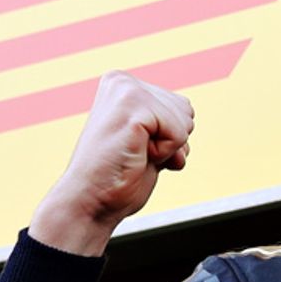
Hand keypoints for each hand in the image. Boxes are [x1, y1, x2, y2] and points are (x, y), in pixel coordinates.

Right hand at [29, 71, 194, 255]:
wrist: (91, 201)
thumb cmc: (119, 176)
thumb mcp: (148, 140)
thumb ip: (166, 121)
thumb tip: (189, 109)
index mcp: (124, 85)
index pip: (183, 108)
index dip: (170, 138)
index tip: (137, 147)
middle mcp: (123, 81)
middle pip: (187, 111)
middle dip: (171, 142)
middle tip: (135, 153)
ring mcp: (126, 90)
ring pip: (185, 121)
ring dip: (167, 148)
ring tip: (134, 154)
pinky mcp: (132, 105)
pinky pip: (179, 134)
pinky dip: (165, 154)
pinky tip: (136, 156)